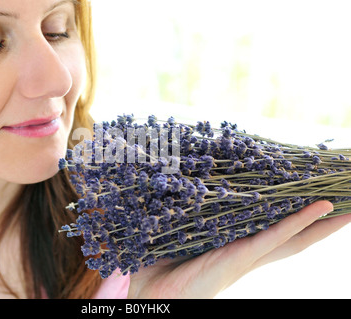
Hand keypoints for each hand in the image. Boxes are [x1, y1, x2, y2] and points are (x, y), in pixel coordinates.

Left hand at [127, 201, 350, 297]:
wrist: (150, 292)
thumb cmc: (161, 263)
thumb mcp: (182, 235)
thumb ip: (190, 218)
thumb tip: (184, 189)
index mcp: (237, 249)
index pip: (275, 232)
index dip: (298, 218)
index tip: (317, 201)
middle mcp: (249, 253)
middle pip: (295, 237)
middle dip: (323, 223)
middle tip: (345, 204)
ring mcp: (247, 256)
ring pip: (295, 237)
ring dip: (323, 221)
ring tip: (347, 206)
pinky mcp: (241, 257)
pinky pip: (276, 237)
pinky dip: (300, 221)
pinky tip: (321, 207)